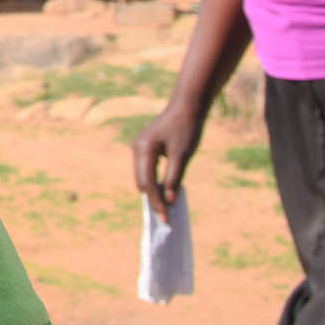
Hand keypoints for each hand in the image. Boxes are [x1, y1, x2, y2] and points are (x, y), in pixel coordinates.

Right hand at [132, 105, 205, 224]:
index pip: (147, 182)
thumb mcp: (182, 155)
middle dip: (152, 199)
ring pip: (142, 177)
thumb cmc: (186, 128)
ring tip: (165, 207)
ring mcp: (140, 148)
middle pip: (141, 181)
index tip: (165, 218)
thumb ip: (174, 178)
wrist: (187, 107)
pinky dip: (154, 182)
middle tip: (165, 217)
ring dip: (153, 191)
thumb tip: (169, 200)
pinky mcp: (146, 148)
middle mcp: (137, 149)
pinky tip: (164, 191)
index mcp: (144, 149)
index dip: (156, 201)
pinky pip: (147, 170)